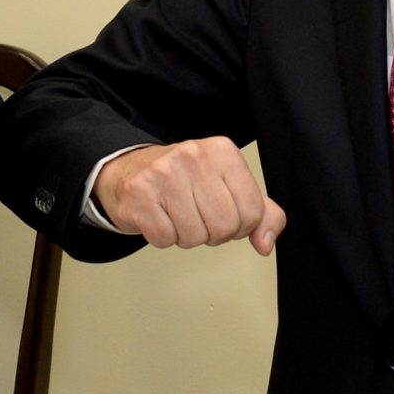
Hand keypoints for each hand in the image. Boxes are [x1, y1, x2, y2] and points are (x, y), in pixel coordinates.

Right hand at [94, 138, 285, 255]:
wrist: (127, 171)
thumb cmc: (181, 181)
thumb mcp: (227, 186)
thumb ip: (259, 213)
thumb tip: (266, 243)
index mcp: (222, 151)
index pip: (253, 211)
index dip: (240, 225)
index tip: (223, 213)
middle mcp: (194, 156)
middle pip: (225, 227)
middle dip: (213, 233)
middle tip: (197, 216)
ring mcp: (164, 174)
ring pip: (195, 237)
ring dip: (187, 236)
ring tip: (176, 215)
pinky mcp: (140, 194)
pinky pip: (165, 239)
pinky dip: (163, 237)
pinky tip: (159, 217)